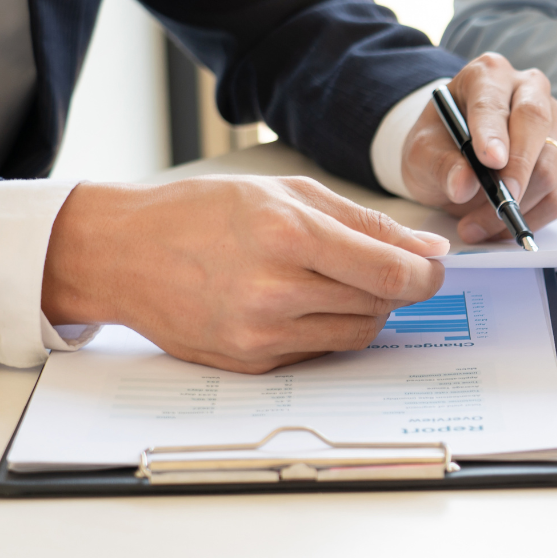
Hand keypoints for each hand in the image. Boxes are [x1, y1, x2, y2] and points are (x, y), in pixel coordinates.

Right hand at [42, 176, 448, 372]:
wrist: (123, 253)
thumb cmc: (203, 212)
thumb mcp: (287, 193)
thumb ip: (365, 222)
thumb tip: (429, 249)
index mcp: (288, 235)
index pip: (390, 272)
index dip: (427, 275)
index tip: (433, 269)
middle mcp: (275, 291)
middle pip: (380, 304)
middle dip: (397, 287)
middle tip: (383, 267)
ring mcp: (261, 335)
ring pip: (357, 333)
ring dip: (368, 309)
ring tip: (338, 281)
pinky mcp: (251, 363)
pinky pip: (321, 351)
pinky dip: (328, 328)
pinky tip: (302, 302)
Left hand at [400, 53, 556, 242]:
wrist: (454, 154)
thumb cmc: (439, 145)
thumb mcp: (422, 153)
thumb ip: (440, 165)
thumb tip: (464, 185)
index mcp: (489, 74)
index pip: (494, 101)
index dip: (493, 132)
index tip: (490, 162)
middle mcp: (529, 87)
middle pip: (536, 124)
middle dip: (518, 171)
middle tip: (501, 205)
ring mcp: (556, 118)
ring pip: (552, 163)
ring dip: (521, 204)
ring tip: (480, 226)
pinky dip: (535, 215)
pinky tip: (503, 226)